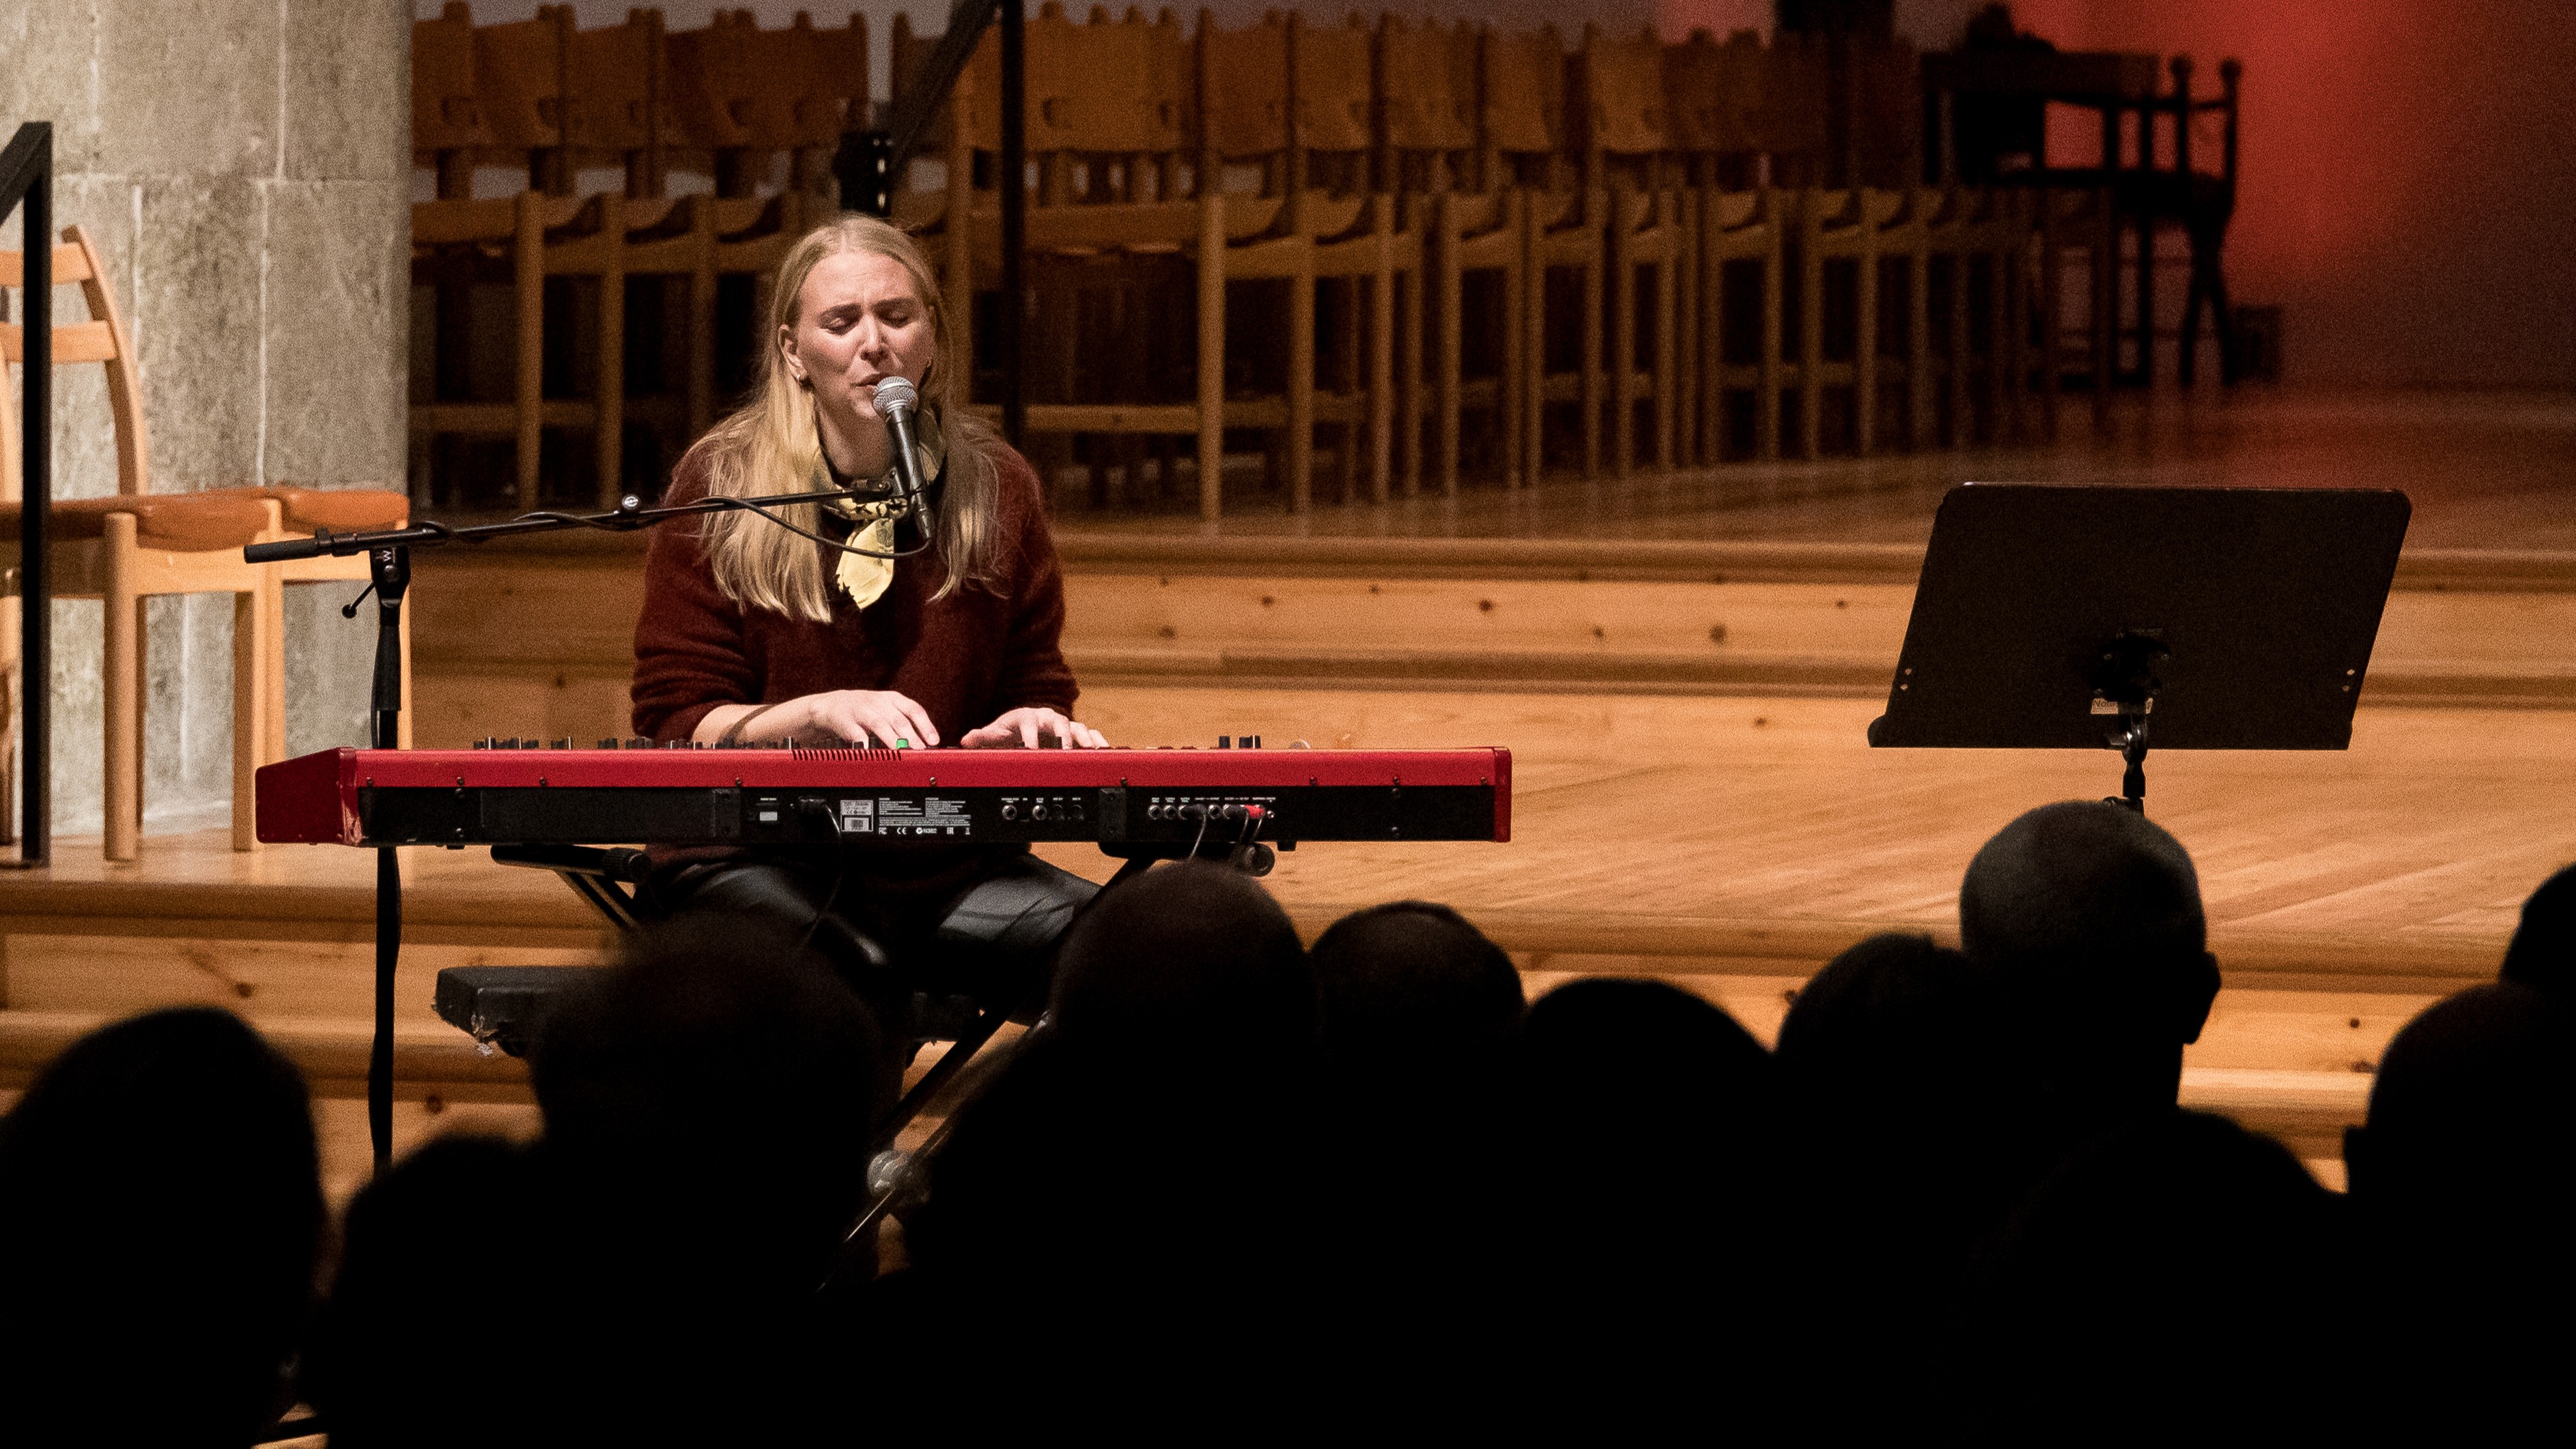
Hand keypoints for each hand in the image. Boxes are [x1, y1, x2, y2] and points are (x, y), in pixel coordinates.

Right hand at [802, 689, 940, 748]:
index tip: (933, 741)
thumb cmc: (867, 710)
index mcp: (893, 699)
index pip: (914, 710)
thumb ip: (905, 722)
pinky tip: (873, 753)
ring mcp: (862, 710)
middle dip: (911, 738)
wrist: (833, 705)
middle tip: (920, 753)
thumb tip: (925, 743)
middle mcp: (879, 702)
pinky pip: (857, 733)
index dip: (926, 726)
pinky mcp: (846, 721)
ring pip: (880, 725)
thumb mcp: (887, 709)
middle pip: (899, 720)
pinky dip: (865, 744)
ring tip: (902, 754)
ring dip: (892, 740)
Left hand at [960, 706, 1108, 749]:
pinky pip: (1088, 733)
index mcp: (1026, 716)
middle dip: (1063, 735)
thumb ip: (982, 737)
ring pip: (1076, 727)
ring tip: (1090, 750)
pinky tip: (1104, 748)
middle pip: (1058, 722)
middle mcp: (1046, 718)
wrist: (1025, 726)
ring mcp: (1062, 724)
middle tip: (1065, 750)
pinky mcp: (1073, 732)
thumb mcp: (994, 734)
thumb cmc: (1009, 730)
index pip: (1029, 723)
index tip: (1031, 748)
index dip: (1030, 735)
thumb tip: (966, 739)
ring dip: (1083, 738)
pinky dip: (1097, 739)